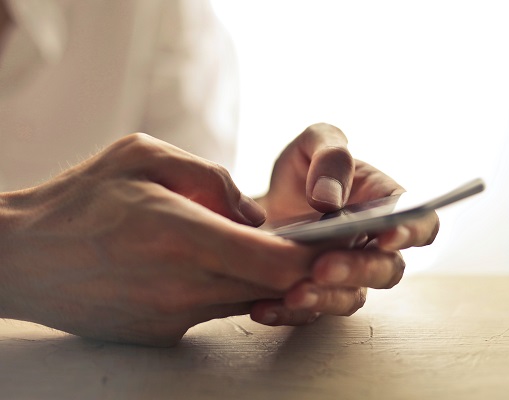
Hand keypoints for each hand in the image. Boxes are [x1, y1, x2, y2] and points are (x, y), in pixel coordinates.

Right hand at [0, 133, 325, 345]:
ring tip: (251, 246)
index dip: (314, 255)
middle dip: (298, 268)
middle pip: (273, 288)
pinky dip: (225, 289)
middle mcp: (184, 286)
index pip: (278, 262)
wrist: (22, 257)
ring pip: (248, 301)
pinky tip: (204, 265)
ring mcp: (173, 317)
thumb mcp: (143, 156)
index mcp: (183, 236)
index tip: (329, 241)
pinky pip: (214, 310)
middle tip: (309, 243)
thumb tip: (254, 213)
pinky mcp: (162, 334)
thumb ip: (212, 178)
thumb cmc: (79, 199)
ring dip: (262, 277)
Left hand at [250, 123, 439, 325]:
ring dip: (326, 299)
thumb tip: (328, 200)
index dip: (412, 232)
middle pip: (387, 270)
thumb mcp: (314, 143)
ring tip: (294, 293)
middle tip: (323, 266)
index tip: (386, 236)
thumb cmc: (304, 169)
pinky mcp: (316, 295)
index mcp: (386, 205)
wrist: (263, 201)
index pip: (421, 223)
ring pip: (352, 298)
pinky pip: (309, 313)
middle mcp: (373, 247)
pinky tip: (263, 307)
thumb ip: (330, 156)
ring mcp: (347, 276)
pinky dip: (287, 313)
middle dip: (358, 270)